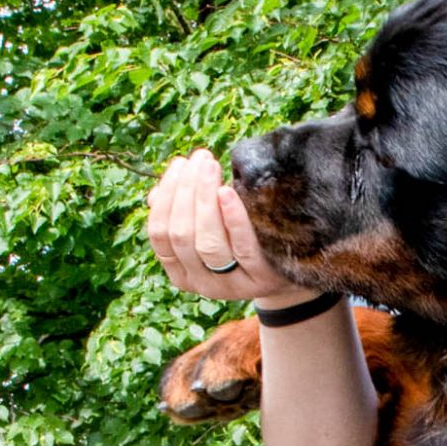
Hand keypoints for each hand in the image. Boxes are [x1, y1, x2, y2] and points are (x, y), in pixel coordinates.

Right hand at [147, 148, 318, 307]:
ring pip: (207, 243)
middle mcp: (201, 284)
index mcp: (181, 272)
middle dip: (186, 191)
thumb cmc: (244, 238)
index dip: (166, 196)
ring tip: (211, 167)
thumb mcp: (212, 227)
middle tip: (200, 159)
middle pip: (181, 235)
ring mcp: (231, 286)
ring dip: (204, 199)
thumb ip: (184, 212)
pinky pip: (242, 248)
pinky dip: (232, 219)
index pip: (160, 235)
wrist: (290, 266)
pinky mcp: (260, 280)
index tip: (179, 164)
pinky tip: (227, 192)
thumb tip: (156, 194)